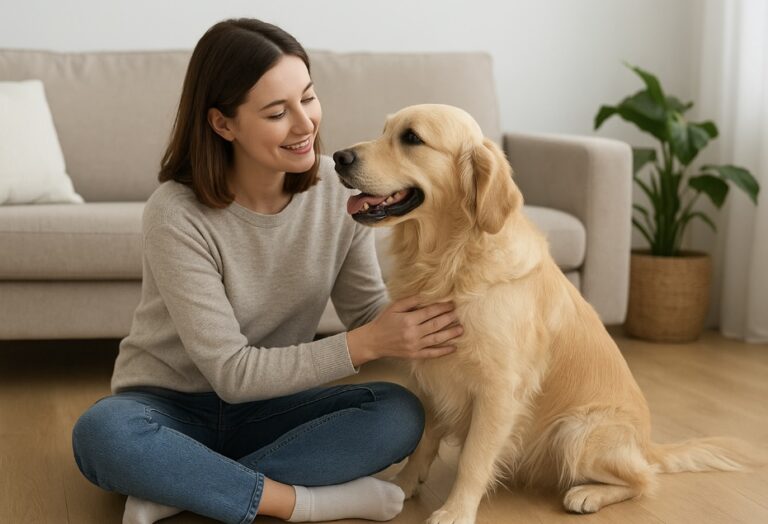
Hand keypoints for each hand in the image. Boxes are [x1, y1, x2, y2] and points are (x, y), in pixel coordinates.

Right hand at [347, 295, 462, 365]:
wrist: (373, 341)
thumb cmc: (384, 321)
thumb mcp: (395, 307)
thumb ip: (410, 301)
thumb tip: (426, 295)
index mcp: (409, 320)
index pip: (430, 312)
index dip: (442, 307)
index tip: (452, 303)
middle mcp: (413, 333)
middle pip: (436, 324)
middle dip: (450, 318)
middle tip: (460, 314)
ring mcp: (415, 345)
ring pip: (437, 339)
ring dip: (450, 334)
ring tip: (461, 329)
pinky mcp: (414, 355)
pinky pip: (432, 353)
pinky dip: (443, 351)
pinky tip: (453, 348)